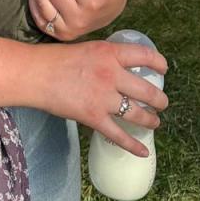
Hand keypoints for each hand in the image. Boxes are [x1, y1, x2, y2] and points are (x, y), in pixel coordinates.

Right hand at [38, 37, 167, 156]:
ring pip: (138, 113)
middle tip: (162, 103)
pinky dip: (133, 145)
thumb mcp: (88, 48)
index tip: (163, 70)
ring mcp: (104, 98)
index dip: (159, 63)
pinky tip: (143, 151)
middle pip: (147, 90)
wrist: (35, 74)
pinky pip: (119, 135)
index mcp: (110, 53)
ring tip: (155, 122)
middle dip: (160, 99)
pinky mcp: (94, 118)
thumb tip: (120, 67)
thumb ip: (106, 58)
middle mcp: (112, 75)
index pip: (144, 56)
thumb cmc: (56, 59)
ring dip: (151, 120)